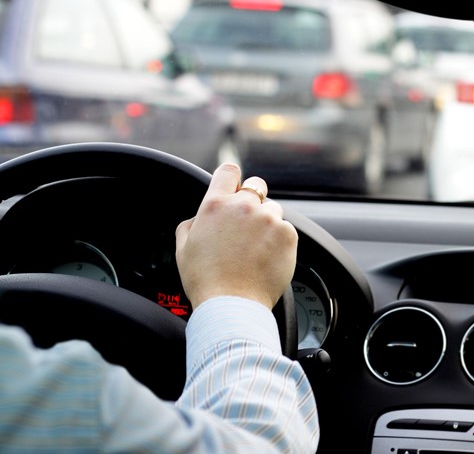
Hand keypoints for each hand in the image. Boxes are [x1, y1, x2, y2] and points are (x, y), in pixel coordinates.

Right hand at [175, 163, 297, 309]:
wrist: (232, 304)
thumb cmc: (206, 280)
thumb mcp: (183, 247)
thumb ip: (193, 223)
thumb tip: (200, 217)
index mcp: (215, 206)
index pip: (228, 171)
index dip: (232, 178)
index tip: (235, 187)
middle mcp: (243, 207)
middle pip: (256, 186)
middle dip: (253, 200)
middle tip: (247, 224)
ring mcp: (268, 219)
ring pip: (273, 209)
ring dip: (267, 222)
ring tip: (256, 249)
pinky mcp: (287, 234)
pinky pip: (286, 228)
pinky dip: (280, 240)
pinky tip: (267, 257)